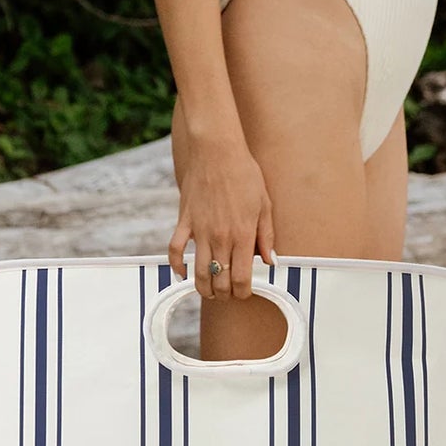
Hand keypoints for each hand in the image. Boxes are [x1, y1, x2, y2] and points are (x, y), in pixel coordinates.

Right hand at [169, 137, 276, 300]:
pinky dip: (176, 266)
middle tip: (229, 293)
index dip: (243, 292)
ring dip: (203, 288)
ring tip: (210, 291)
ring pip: (198, 273)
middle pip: (220, 281)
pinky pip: (175, 250)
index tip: (245, 292)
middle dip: (225, 294)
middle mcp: (221, 238)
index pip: (242, 279)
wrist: (217, 151)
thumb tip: (271, 260)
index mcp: (243, 235)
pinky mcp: (184, 221)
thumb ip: (266, 235)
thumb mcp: (264, 204)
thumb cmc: (244, 174)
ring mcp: (200, 231)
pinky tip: (182, 273)